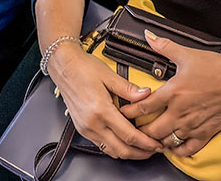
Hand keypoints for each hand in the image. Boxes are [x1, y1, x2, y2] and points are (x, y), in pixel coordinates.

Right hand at [47, 45, 158, 159]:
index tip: (157, 144)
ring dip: (129, 153)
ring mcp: (86, 129)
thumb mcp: (109, 75)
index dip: (146, 143)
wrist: (64, 66)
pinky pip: (102, 146)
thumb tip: (146, 94)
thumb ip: (129, 89)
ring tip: (142, 148)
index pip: (129, 135)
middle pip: (121, 150)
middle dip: (141, 153)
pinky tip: (125, 141)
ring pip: (111, 151)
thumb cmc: (83, 68)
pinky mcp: (82, 129)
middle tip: (154, 150)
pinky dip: (116, 148)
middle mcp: (92, 124)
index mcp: (101, 110)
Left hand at [120, 34, 220, 158]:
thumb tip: (148, 36)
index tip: (124, 112)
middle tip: (135, 128)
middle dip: (141, 131)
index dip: (130, 111)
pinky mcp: (205, 133)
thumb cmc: (216, 68)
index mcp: (174, 92)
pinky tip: (173, 145)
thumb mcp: (187, 54)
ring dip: (158, 141)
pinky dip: (178, 150)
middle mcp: (181, 112)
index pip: (145, 106)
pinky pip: (187, 149)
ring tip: (151, 137)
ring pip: (168, 141)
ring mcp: (193, 125)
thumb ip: (164, 46)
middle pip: (153, 130)